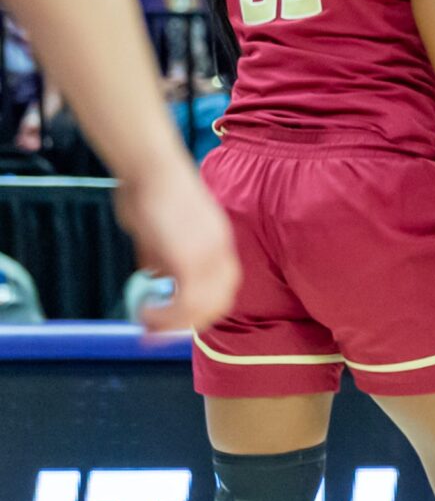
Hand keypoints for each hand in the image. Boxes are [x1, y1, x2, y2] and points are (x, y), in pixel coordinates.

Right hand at [117, 162, 240, 335]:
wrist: (152, 167)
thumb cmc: (148, 190)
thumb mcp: (156, 229)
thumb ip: (160, 254)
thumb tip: (156, 274)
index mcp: (218, 242)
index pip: (224, 286)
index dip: (204, 307)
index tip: (179, 318)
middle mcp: (220, 251)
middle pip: (220, 303)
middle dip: (189, 324)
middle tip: (160, 333)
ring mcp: (209, 255)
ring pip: (201, 308)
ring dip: (172, 323)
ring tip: (146, 322)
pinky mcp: (190, 259)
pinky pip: (185, 303)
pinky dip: (165, 316)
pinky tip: (144, 312)